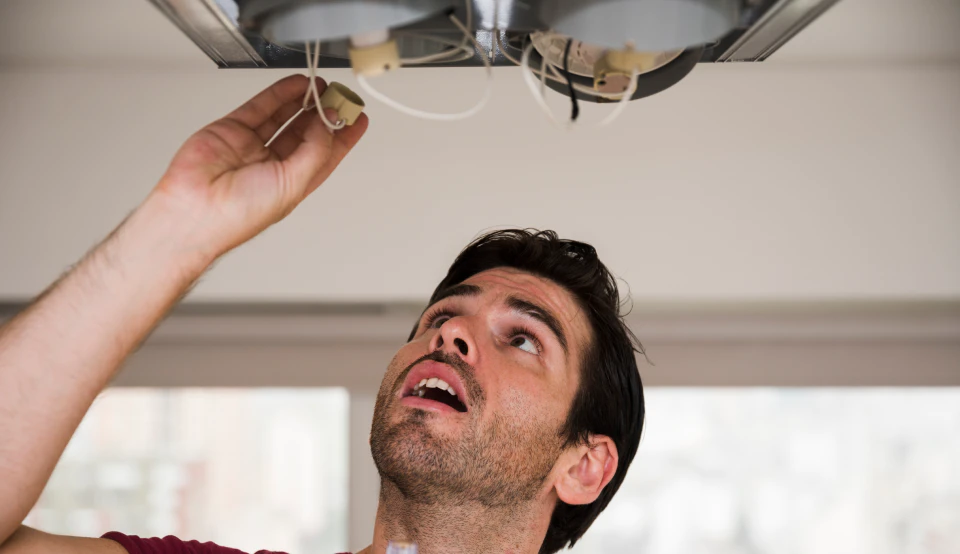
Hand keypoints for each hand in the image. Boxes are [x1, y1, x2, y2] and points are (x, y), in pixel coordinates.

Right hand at [151, 74, 368, 258]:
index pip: (326, 155)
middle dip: (326, 114)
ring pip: (286, 116)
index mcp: (293, 183)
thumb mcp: (293, 184)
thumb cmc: (237, 215)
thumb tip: (328, 123)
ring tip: (323, 86)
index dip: (344, 137)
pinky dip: (281, 93)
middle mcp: (274, 164)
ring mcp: (253, 146)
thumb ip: (314, 151)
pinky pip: (262, 106)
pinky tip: (298, 84)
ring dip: (306, 101)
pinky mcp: (233, 130)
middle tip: (341, 96)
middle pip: (308, 132)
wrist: (195, 210)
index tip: (359, 118)